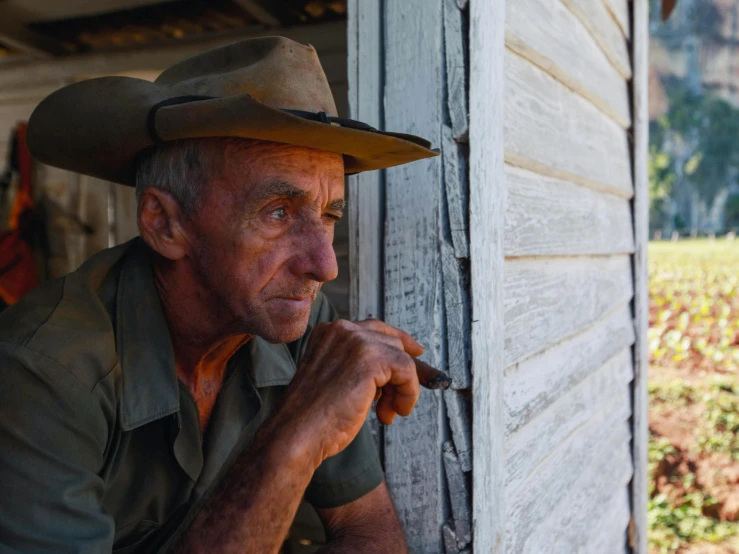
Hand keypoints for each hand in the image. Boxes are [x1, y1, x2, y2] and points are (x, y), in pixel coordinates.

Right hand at [271, 318, 450, 466]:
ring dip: (402, 388)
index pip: (374, 330)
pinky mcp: (371, 358)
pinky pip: (407, 370)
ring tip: (388, 411)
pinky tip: (394, 411)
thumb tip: (403, 367)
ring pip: (401, 357)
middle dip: (399, 373)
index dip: (399, 343)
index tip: (416, 354)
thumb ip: (362, 366)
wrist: (298, 433)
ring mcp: (356, 340)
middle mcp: (342, 329)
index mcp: (329, 332)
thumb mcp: (338, 380)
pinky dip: (408, 393)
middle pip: (391, 341)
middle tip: (394, 403)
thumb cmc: (314, 417)